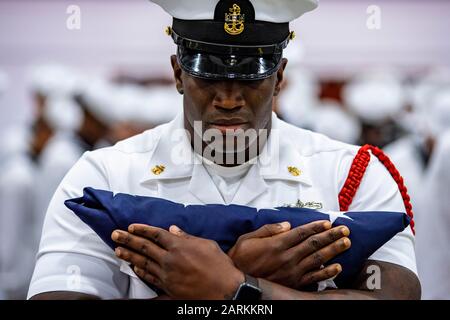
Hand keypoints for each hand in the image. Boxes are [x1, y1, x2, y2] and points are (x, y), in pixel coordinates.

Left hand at [111, 224, 243, 299]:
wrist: (225, 290)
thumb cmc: (220, 266)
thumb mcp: (206, 244)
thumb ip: (187, 237)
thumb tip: (174, 229)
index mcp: (179, 246)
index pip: (155, 234)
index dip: (142, 229)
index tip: (132, 227)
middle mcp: (170, 260)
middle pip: (145, 247)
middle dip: (128, 240)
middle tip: (116, 235)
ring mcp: (167, 275)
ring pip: (144, 263)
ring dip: (129, 256)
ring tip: (118, 250)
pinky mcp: (169, 287)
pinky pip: (150, 278)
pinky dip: (140, 272)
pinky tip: (134, 268)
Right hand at [227, 221, 350, 288]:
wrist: (238, 284)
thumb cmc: (241, 259)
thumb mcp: (248, 239)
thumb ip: (268, 230)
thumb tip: (287, 225)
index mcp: (276, 244)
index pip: (301, 233)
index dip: (316, 227)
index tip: (328, 222)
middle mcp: (287, 257)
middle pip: (314, 244)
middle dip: (331, 236)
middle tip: (344, 230)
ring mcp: (292, 272)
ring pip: (318, 259)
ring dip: (333, 250)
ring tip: (346, 243)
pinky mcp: (294, 283)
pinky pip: (314, 278)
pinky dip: (327, 273)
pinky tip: (337, 267)